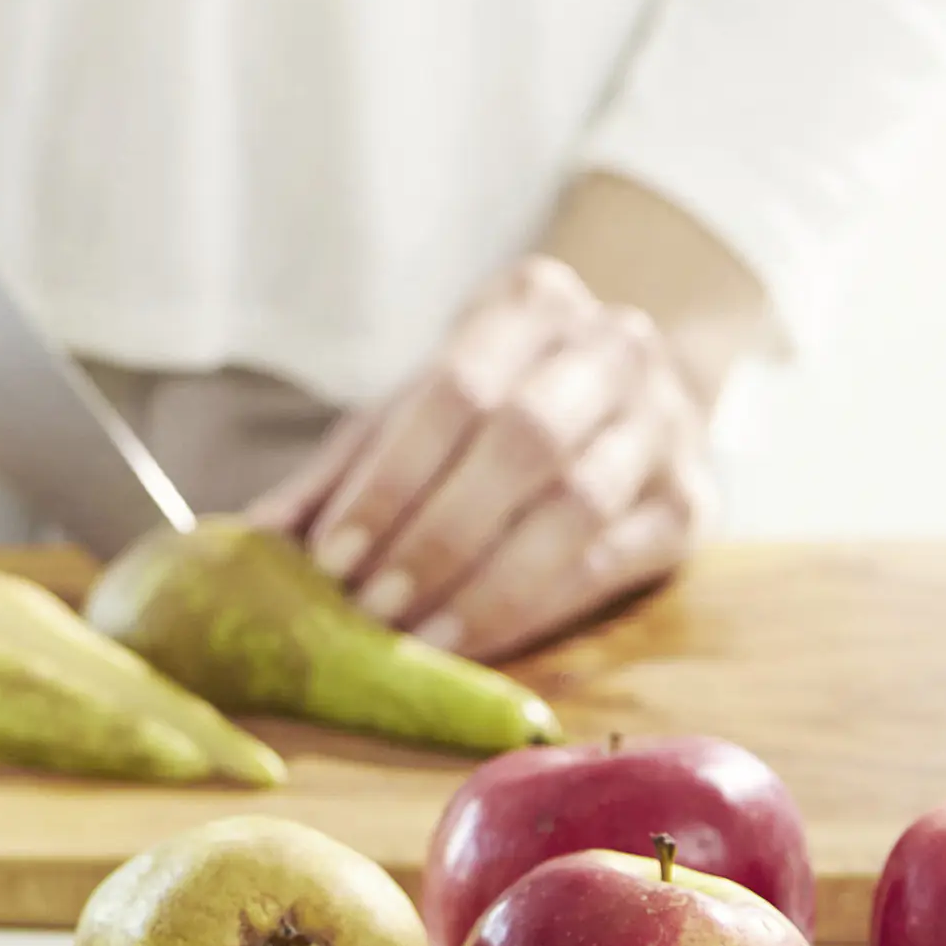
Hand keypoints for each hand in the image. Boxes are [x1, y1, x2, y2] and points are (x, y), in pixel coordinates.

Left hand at [247, 253, 714, 663]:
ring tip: (421, 637)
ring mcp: (666, 424)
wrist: (626, 396)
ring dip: (489, 584)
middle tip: (375, 606)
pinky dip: (538, 608)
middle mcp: (614, 349)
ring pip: (577, 507)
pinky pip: (614, 563)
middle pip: (524, 442)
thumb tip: (250, 540)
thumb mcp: (415, 409)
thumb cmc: (496, 403)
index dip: (390, 478)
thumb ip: (342, 468)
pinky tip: (479, 642)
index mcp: (533, 303)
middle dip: (439, 533)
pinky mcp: (694, 502)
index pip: (455, 387)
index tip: (334, 555)